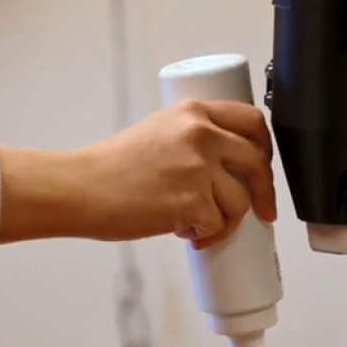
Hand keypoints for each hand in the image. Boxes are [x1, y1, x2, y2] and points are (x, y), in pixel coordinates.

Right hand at [0, 99, 277, 247]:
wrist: (81, 188)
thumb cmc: (112, 167)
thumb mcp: (158, 132)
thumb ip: (192, 138)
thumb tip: (227, 164)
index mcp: (192, 112)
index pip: (252, 120)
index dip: (265, 146)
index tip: (264, 164)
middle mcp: (200, 135)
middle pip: (257, 162)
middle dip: (264, 192)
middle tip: (263, 211)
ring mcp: (198, 169)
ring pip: (240, 201)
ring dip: (226, 219)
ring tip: (197, 224)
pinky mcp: (192, 202)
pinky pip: (218, 224)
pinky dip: (206, 234)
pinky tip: (184, 232)